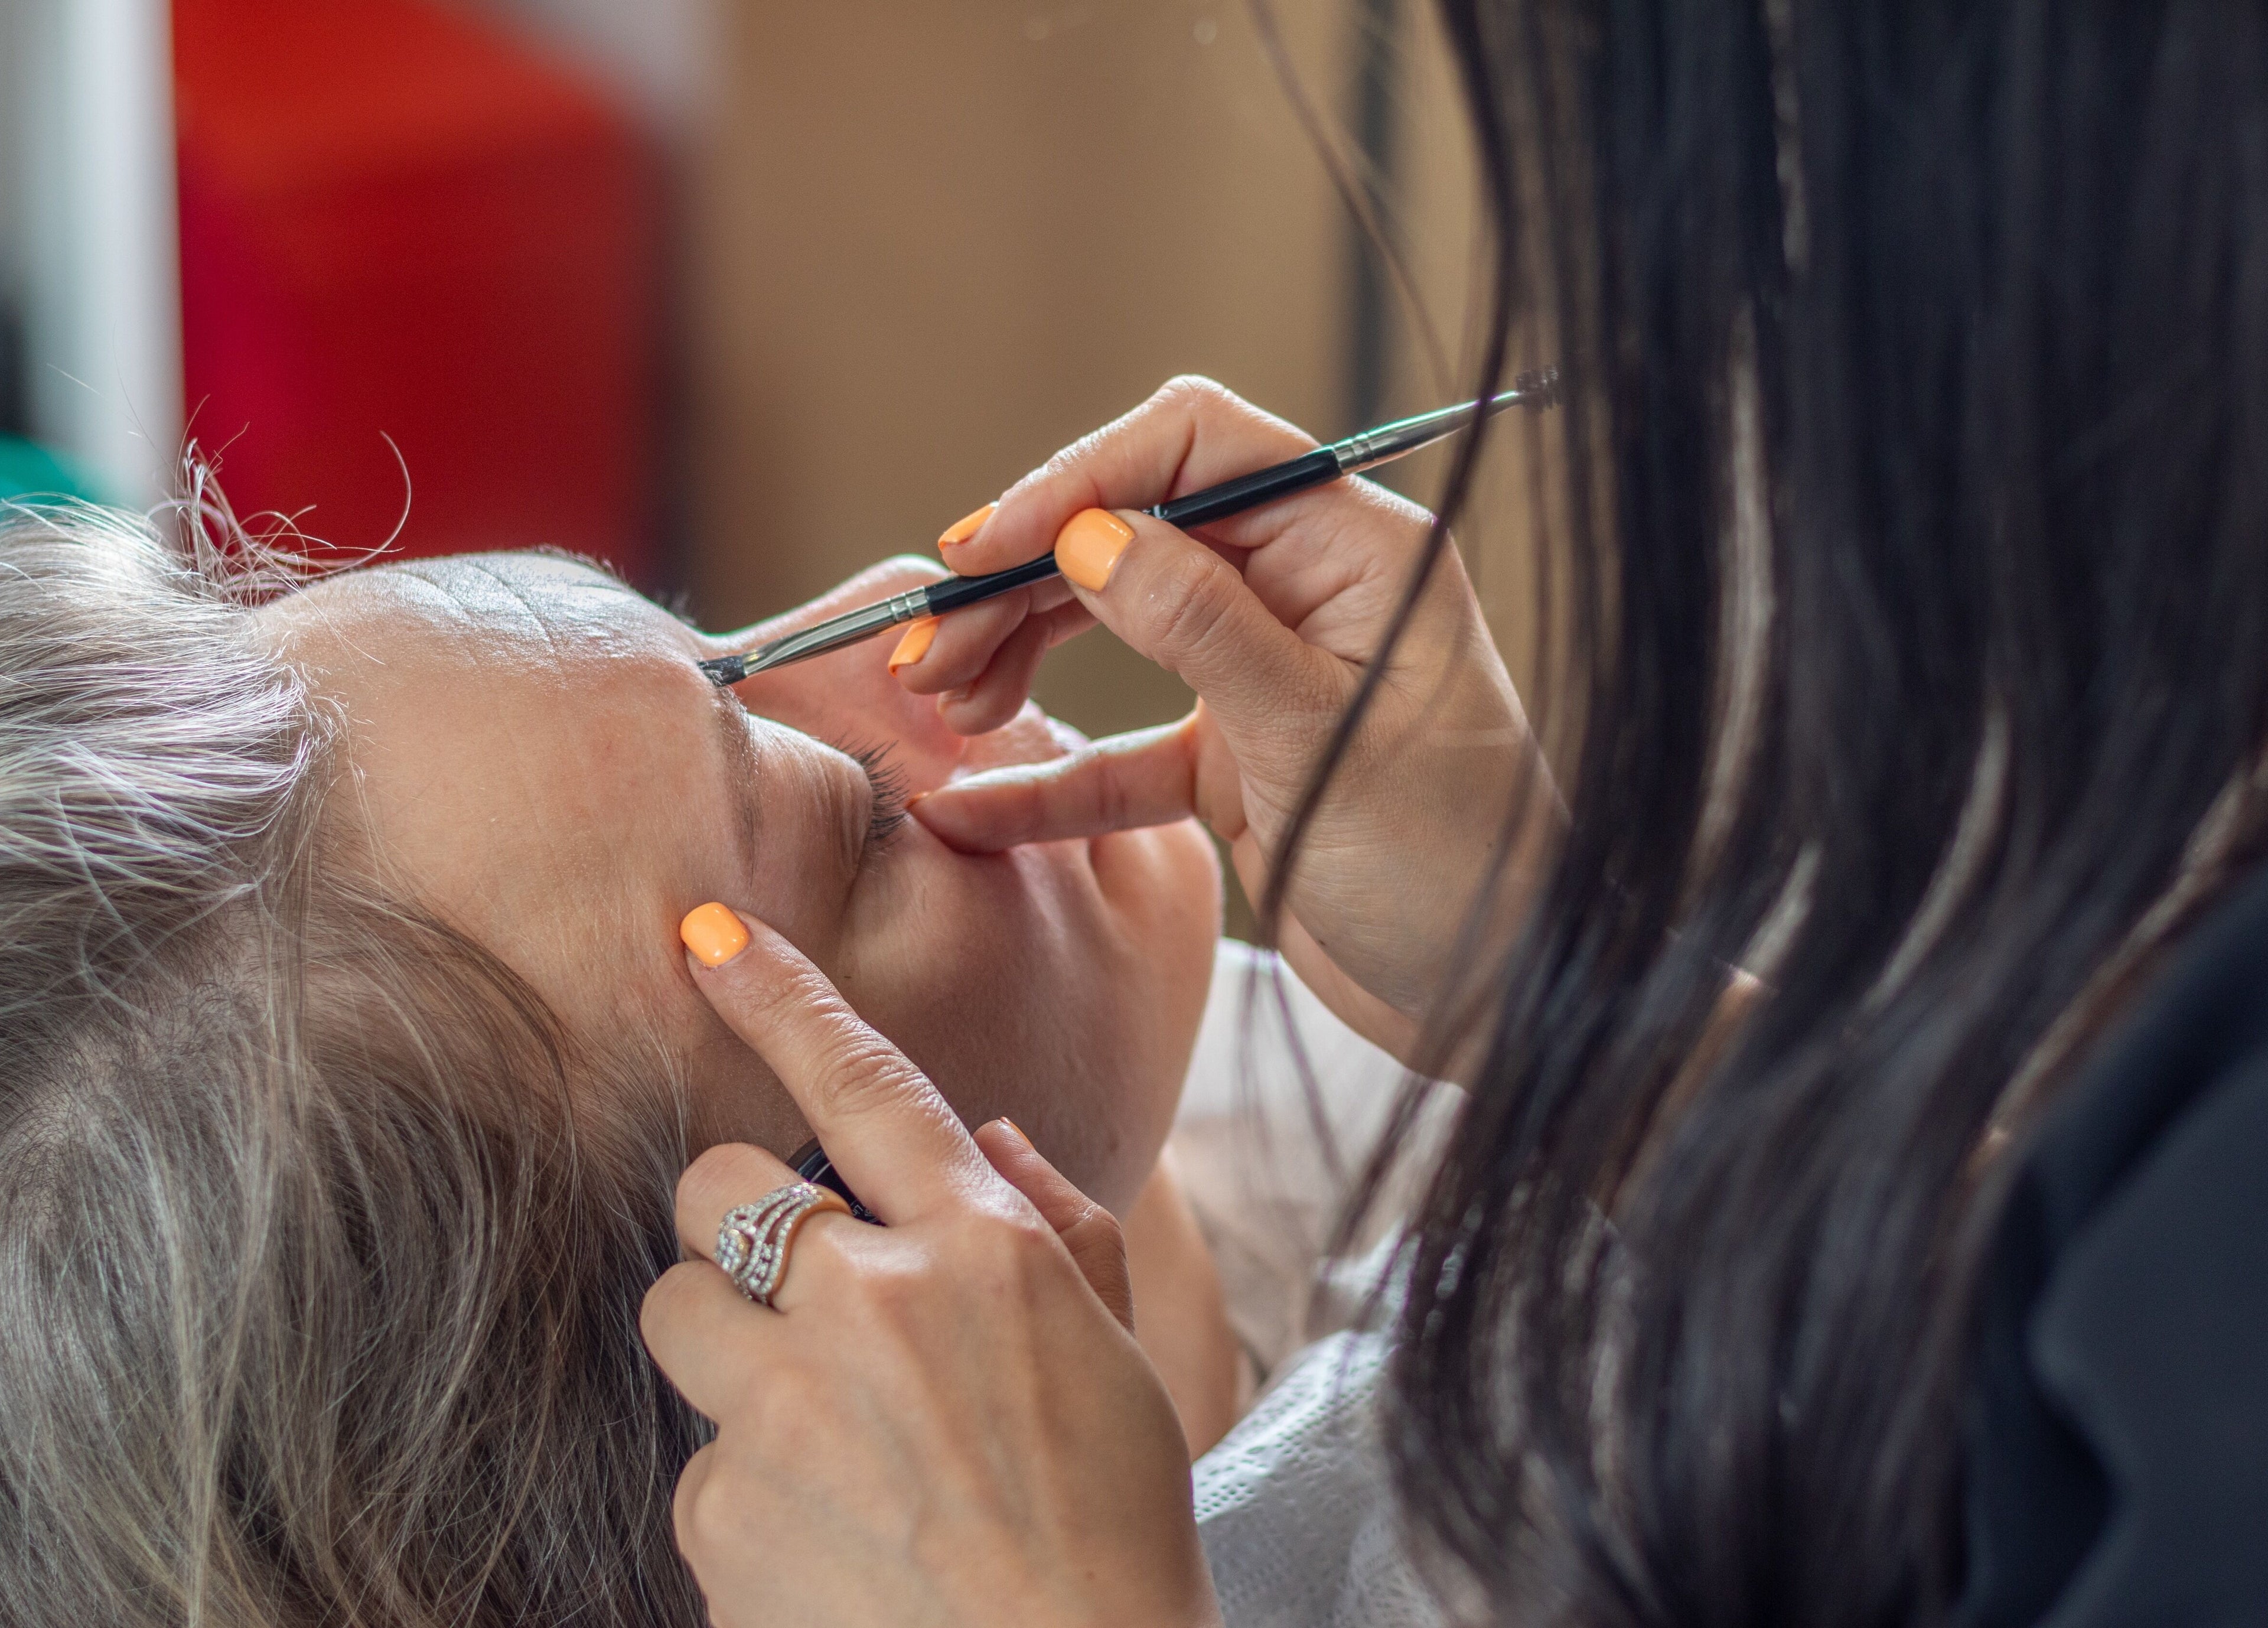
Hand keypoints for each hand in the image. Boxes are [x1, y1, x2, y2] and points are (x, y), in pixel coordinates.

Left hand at [640, 909, 1220, 1627]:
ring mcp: (785, 1412)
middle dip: (733, 1221)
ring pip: (673, 1311)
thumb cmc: (1113, 1515)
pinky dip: (745, 1490)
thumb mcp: (1122, 1351)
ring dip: (726, 1348)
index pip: (861, 1085)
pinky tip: (826, 1538)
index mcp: (980, 1251)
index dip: (778, 997)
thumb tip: (983, 1137)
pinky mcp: (722, 1518)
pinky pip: (693, 1463)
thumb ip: (1057, 1222)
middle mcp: (872, 1308)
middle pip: (713, 1190)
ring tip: (815, 1429)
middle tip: (795, 1291)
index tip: (705, 937)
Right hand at [897, 377, 1554, 1051]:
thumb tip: (1089, 534)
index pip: (1194, 450)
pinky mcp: (1242, 764)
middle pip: (1133, 537)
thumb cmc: (1455, 865)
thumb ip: (1202, 628)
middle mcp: (1308, 594)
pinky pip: (1126, 755)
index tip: (980, 552)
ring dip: (1020, 658)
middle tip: (927, 651)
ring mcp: (1269, 677)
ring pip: (1114, 630)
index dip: (1075, 482)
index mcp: (1353, 549)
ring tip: (938, 706)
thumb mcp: (1320, 736)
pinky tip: (970, 805)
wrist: (1504, 1001)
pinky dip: (1052, 777)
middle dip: (1023, 581)